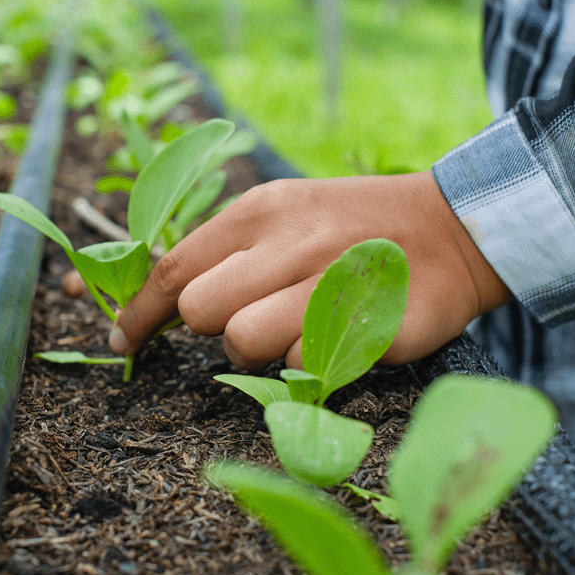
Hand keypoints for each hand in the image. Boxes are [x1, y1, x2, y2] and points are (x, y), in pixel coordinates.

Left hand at [108, 171, 511, 369]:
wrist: (452, 227)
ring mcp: (330, 281)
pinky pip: (304, 363)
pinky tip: (337, 335)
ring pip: (243, 341)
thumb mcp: (283, 214)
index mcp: (260, 210)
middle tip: (248, 318)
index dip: (139, 309)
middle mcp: (289, 240)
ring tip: (293, 331)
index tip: (122, 336)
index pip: (174, 266)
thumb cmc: (349, 228)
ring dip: (258, 351)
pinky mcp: (369, 323)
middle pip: (198, 310)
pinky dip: (310, 361)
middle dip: (210, 328)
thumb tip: (157, 294)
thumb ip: (224, 251)